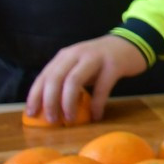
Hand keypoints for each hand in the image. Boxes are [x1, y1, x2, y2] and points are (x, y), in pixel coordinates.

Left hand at [27, 33, 147, 122]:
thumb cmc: (101, 59)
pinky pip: (102, 87)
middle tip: (51, 120)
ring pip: (74, 81)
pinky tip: (96, 116)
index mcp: (65, 56)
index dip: (35, 96)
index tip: (31, 114)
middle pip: (56, 78)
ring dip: (68, 103)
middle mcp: (77, 54)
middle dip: (50, 101)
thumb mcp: (79, 64)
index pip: (44, 76)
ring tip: (70, 119)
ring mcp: (95, 59)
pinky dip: (97, 104)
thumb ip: (65, 78)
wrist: (132, 43)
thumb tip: (49, 106)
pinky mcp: (113, 65)